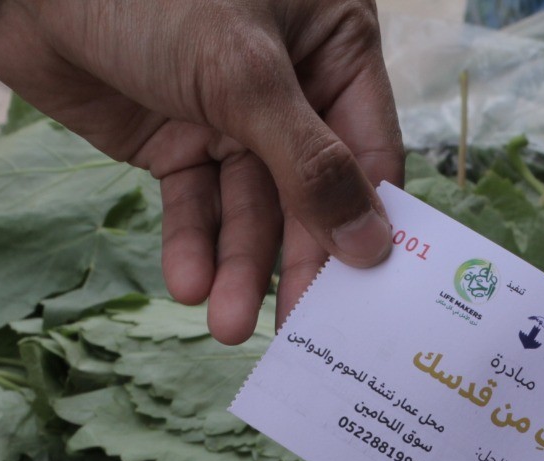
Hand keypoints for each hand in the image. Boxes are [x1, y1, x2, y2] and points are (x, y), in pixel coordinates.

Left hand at [0, 0, 401, 343]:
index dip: (367, 224)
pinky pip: (195, 206)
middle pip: (311, 195)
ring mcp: (231, 116)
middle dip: (295, 263)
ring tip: (222, 324)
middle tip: (296, 333)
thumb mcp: (242, 75)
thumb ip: (307, 164)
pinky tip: (188, 284)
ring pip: (250, 210)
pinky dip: (192, 246)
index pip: (369, 152)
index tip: (364, 296)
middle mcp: (292, 85)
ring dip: (237, 268)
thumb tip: (369, 245)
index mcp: (333, 44)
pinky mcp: (175, 141)